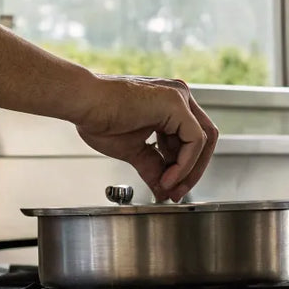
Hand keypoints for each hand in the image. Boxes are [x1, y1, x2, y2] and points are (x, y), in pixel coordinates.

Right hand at [73, 75, 218, 201]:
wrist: (83, 104)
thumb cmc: (99, 119)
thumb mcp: (133, 151)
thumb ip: (153, 167)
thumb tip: (163, 190)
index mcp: (170, 105)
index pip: (192, 139)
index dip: (185, 168)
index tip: (171, 188)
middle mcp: (178, 96)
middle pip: (205, 138)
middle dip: (193, 170)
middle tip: (176, 192)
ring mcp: (179, 97)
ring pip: (204, 140)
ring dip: (190, 170)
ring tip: (169, 186)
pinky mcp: (176, 103)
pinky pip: (195, 139)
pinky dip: (185, 163)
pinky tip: (167, 176)